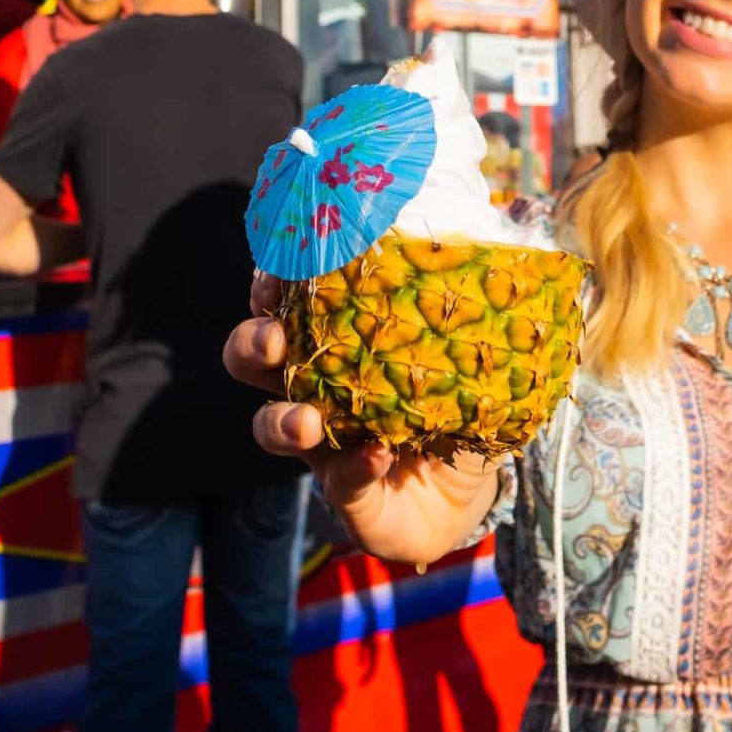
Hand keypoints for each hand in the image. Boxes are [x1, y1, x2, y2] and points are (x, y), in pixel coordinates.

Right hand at [226, 285, 498, 567]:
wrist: (469, 484)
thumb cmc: (454, 395)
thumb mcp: (456, 344)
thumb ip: (449, 304)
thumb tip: (482, 239)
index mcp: (330, 339)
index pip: (284, 301)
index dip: (270, 284)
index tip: (275, 269)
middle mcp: (311, 387)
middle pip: (251, 358)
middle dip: (250, 343)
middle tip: (273, 339)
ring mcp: (322, 443)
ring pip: (271, 427)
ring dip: (282, 420)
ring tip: (307, 421)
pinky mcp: (346, 492)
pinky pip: (339, 480)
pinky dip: (355, 466)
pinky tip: (378, 454)